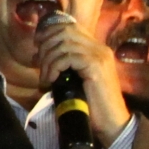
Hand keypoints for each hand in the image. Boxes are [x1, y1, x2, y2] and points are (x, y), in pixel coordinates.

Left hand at [37, 15, 129, 143]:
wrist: (111, 121)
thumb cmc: (92, 103)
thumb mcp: (75, 77)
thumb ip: (64, 63)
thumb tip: (38, 54)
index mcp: (96, 48)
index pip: (70, 26)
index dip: (50, 31)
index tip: (37, 43)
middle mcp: (99, 48)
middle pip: (65, 31)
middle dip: (46, 43)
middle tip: (38, 60)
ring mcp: (99, 56)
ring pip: (63, 44)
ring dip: (48, 59)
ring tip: (45, 77)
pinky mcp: (95, 67)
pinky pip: (66, 58)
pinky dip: (54, 67)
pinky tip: (51, 80)